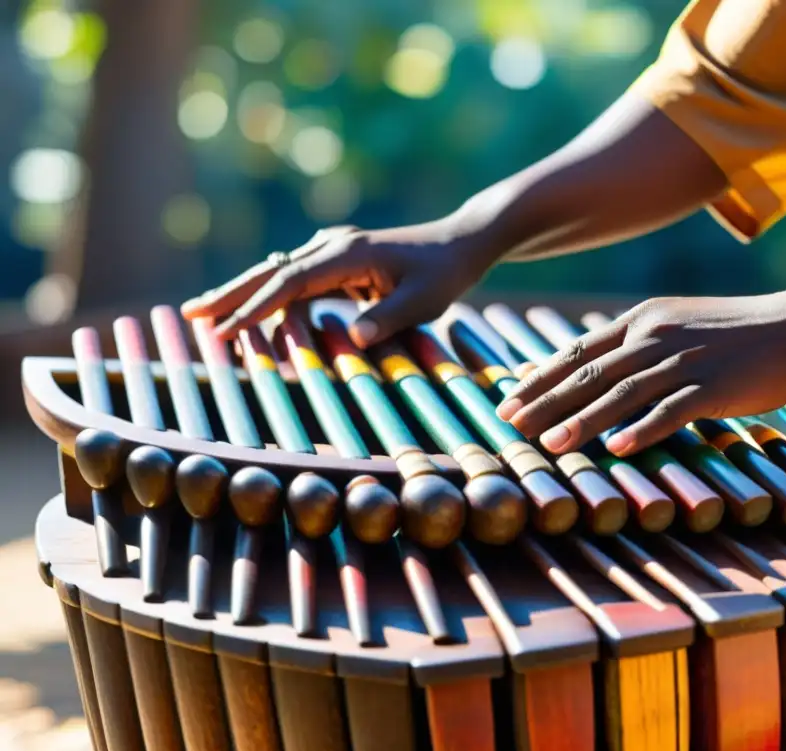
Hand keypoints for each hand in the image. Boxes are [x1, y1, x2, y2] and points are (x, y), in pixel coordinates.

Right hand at [181, 223, 496, 346]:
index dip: (256, 308)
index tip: (226, 332)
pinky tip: (248, 310)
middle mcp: (333, 246)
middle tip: (190, 316)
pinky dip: (268, 296)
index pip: (290, 283)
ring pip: (277, 273)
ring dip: (243, 294)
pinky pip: (295, 280)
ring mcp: (333, 250)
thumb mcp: (424, 301)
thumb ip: (389, 318)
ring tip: (205, 316)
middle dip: (231, 296)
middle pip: (271, 272)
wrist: (459, 242)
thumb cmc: (444, 273)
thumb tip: (353, 338)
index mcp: (348, 254)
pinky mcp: (338, 260)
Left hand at [496, 293, 785, 455]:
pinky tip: (616, 450)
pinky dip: (642, 430)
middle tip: (510, 425)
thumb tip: (587, 368)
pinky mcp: (714, 385)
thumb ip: (631, 345)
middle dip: (545, 401)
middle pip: (590, 373)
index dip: (540, 378)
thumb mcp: (674, 325)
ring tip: (550, 444)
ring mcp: (684, 360)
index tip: (508, 399)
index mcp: (641, 319)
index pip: (578, 351)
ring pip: (623, 393)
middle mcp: (655, 335)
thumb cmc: (731, 334)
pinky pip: (671, 411)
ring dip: (583, 421)